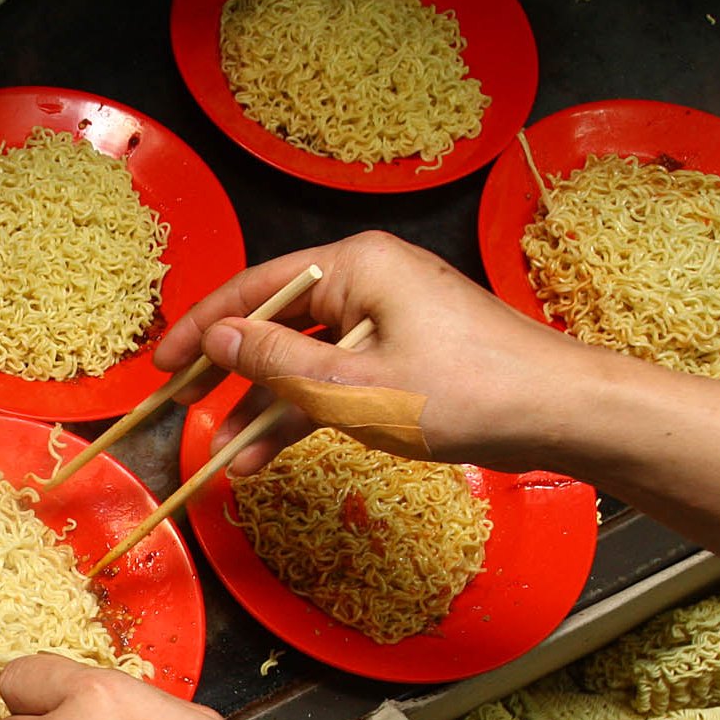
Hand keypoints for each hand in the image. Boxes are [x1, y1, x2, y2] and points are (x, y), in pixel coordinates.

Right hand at [151, 231, 594, 474]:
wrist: (559, 412)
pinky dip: (306, 411)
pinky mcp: (403, 352)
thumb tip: (216, 338)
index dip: (200, 328)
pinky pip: (336, 375)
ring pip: (304, 357)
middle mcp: (367, 279)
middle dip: (228, 373)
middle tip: (179, 406)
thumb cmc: (464, 392)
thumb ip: (277, 361)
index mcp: (355, 265)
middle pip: (275, 322)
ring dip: (265, 406)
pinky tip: (272, 452)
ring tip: (227, 453)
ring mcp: (387, 316)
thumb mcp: (353, 384)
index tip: (160, 365)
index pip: (254, 288)